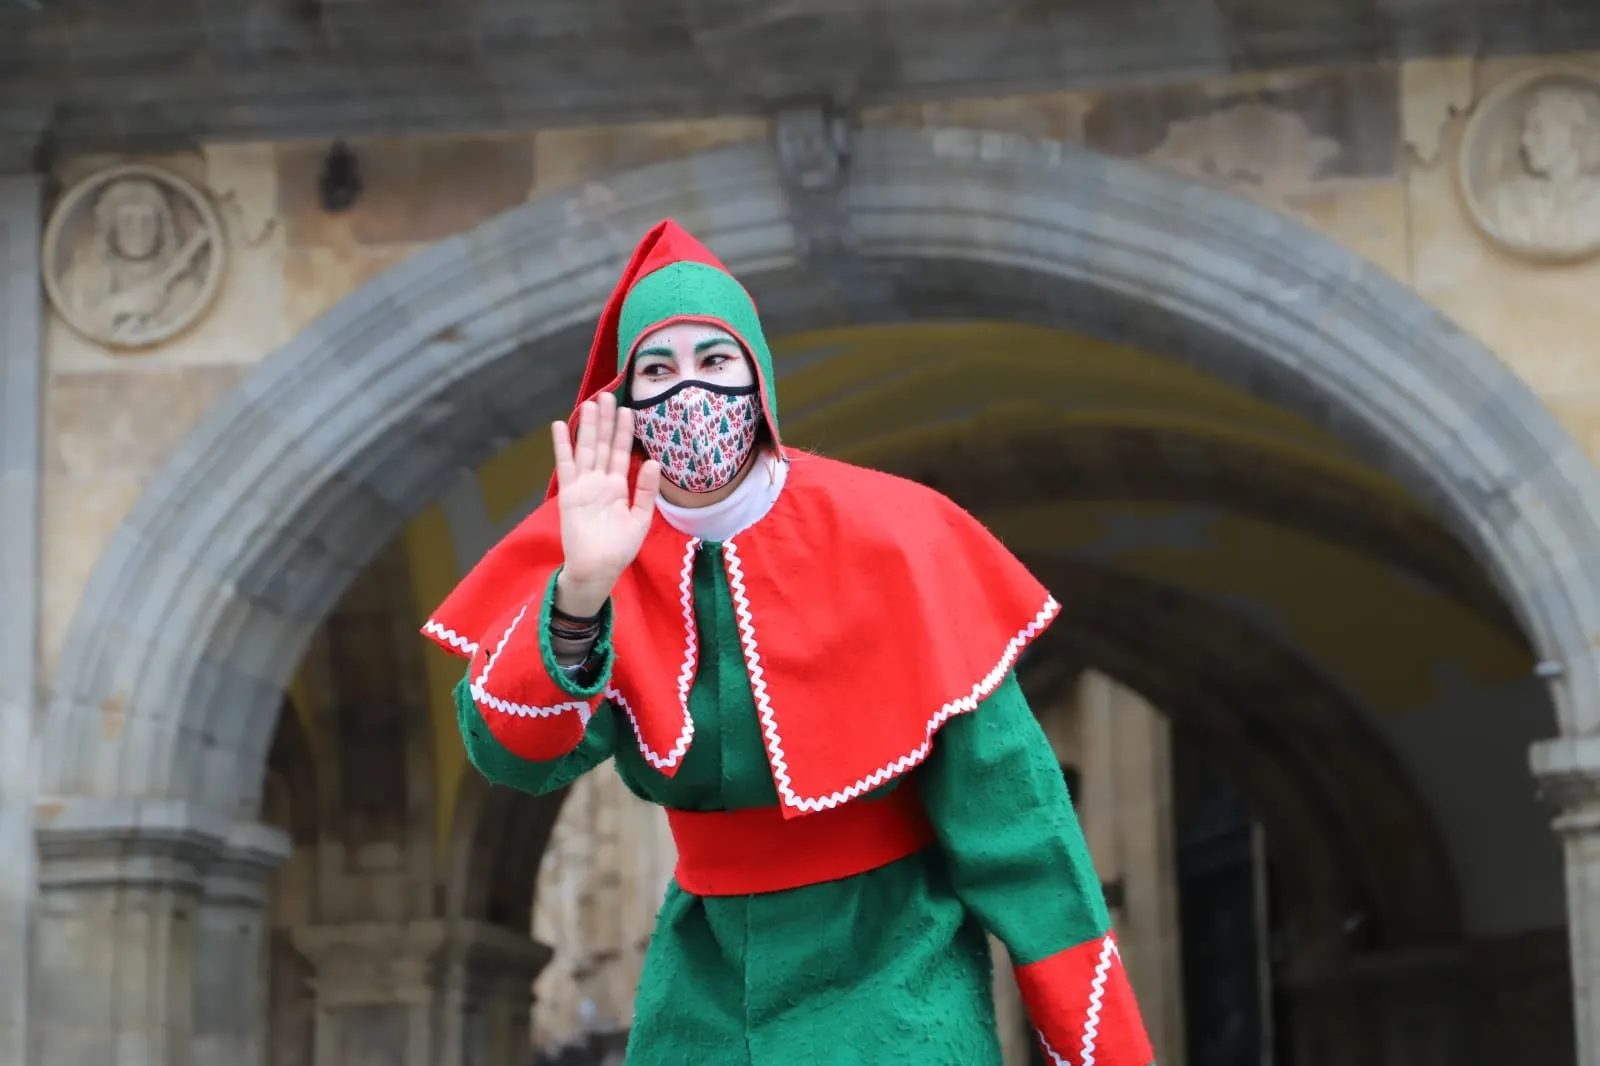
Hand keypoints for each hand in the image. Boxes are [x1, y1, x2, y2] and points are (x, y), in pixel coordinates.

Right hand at [551, 391, 660, 616]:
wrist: (597, 569)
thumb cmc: (619, 549)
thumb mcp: (640, 519)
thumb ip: (646, 491)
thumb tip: (653, 461)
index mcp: (618, 487)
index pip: (621, 453)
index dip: (624, 432)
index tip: (628, 410)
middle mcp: (600, 482)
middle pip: (602, 445)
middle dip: (605, 421)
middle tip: (608, 395)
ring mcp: (583, 486)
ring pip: (586, 449)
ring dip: (587, 427)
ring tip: (589, 403)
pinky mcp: (568, 494)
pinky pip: (566, 465)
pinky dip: (562, 446)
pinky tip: (559, 426)